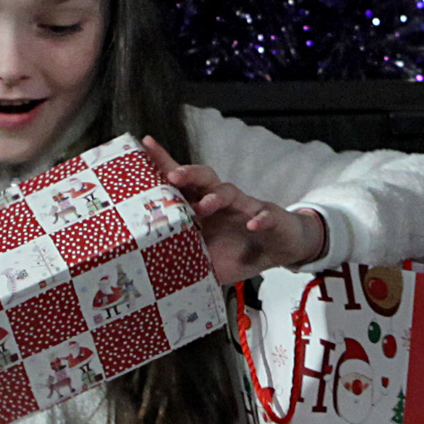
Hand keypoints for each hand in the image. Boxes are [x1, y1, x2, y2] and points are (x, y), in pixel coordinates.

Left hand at [142, 137, 327, 286]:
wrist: (278, 251)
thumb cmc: (238, 251)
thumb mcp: (205, 261)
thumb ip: (184, 263)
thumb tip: (151, 279)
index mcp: (203, 208)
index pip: (181, 183)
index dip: (164, 163)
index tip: (145, 144)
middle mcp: (222, 202)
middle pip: (204, 179)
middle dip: (188, 174)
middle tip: (173, 176)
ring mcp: (246, 208)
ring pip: (230, 192)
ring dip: (216, 197)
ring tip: (204, 207)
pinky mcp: (270, 218)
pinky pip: (265, 215)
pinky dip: (260, 219)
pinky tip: (253, 225)